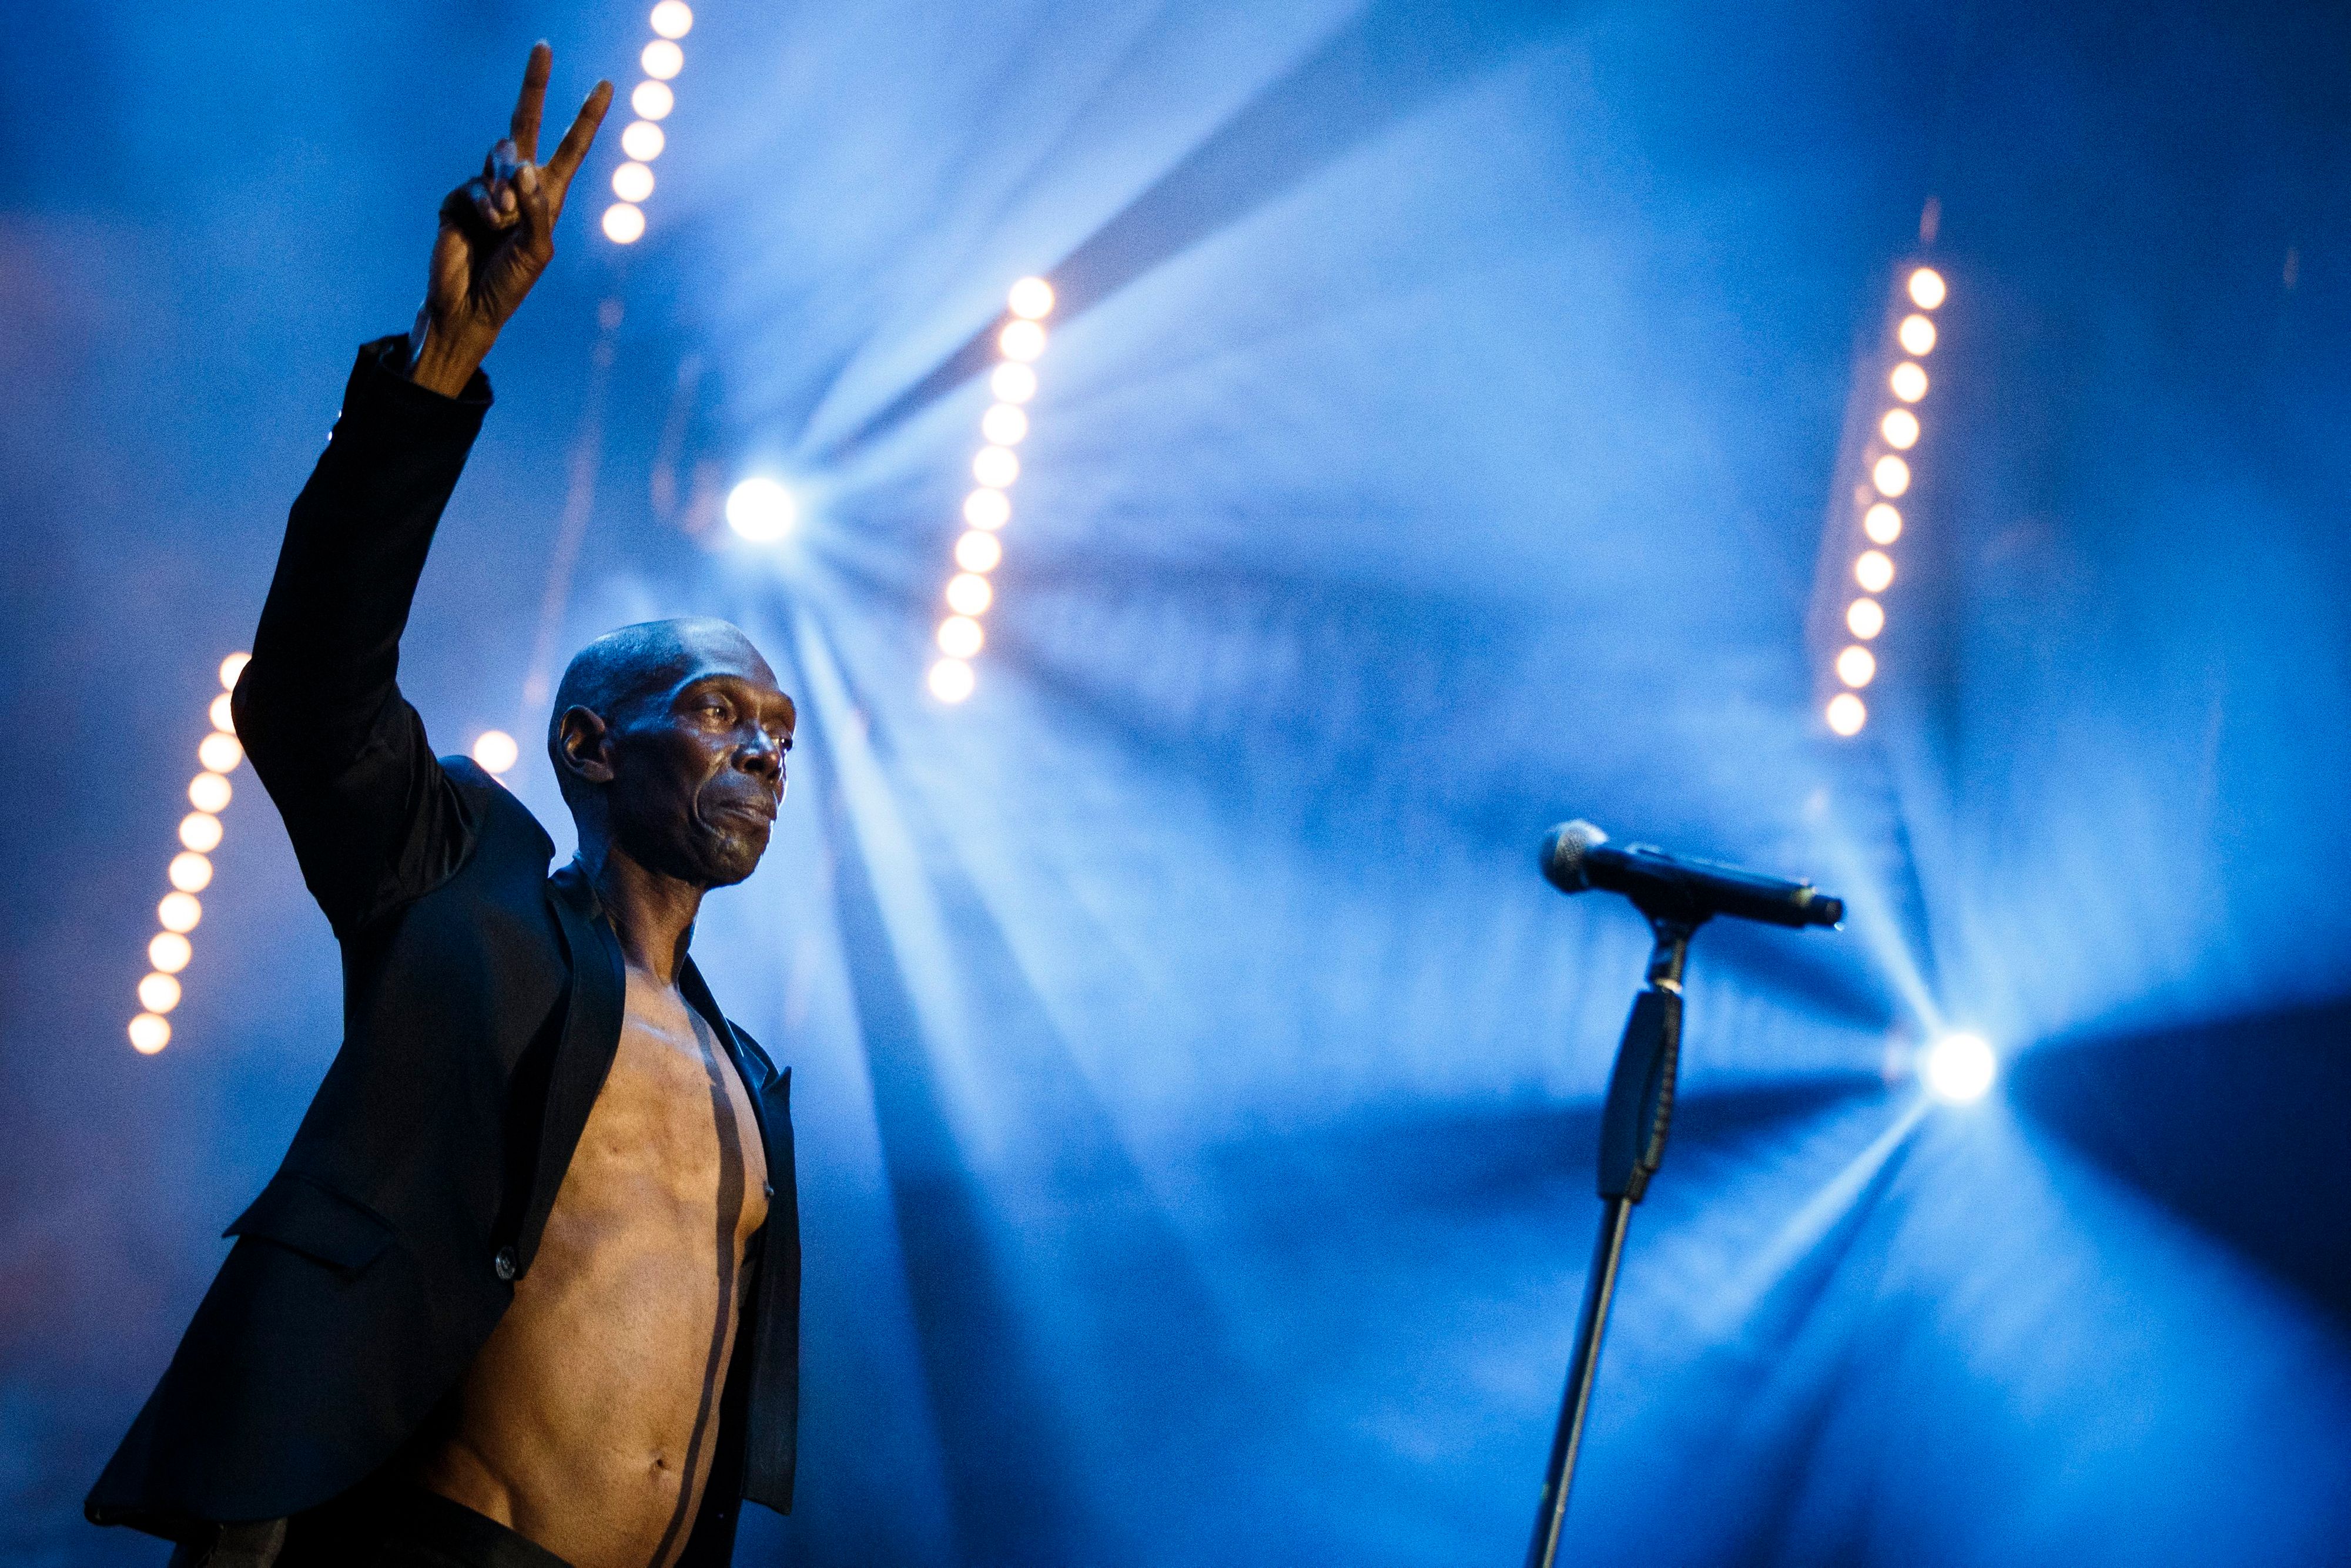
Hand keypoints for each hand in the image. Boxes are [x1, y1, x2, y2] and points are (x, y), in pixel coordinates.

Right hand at [409, 43, 610, 395]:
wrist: (468, 308)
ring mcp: (486, 190)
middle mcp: (518, 186)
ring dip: (506, 190)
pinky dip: (484, 207)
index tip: (606, 85)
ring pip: (499, 160)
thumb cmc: (510, 285)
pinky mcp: (458, 199)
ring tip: (504, 222)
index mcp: (548, 197)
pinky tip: (486, 227)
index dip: (586, 117)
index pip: (571, 149)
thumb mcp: (537, 251)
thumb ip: (537, 209)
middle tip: (543, 47)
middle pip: (525, 127)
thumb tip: (526, 166)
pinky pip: (474, 187)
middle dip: (534, 87)